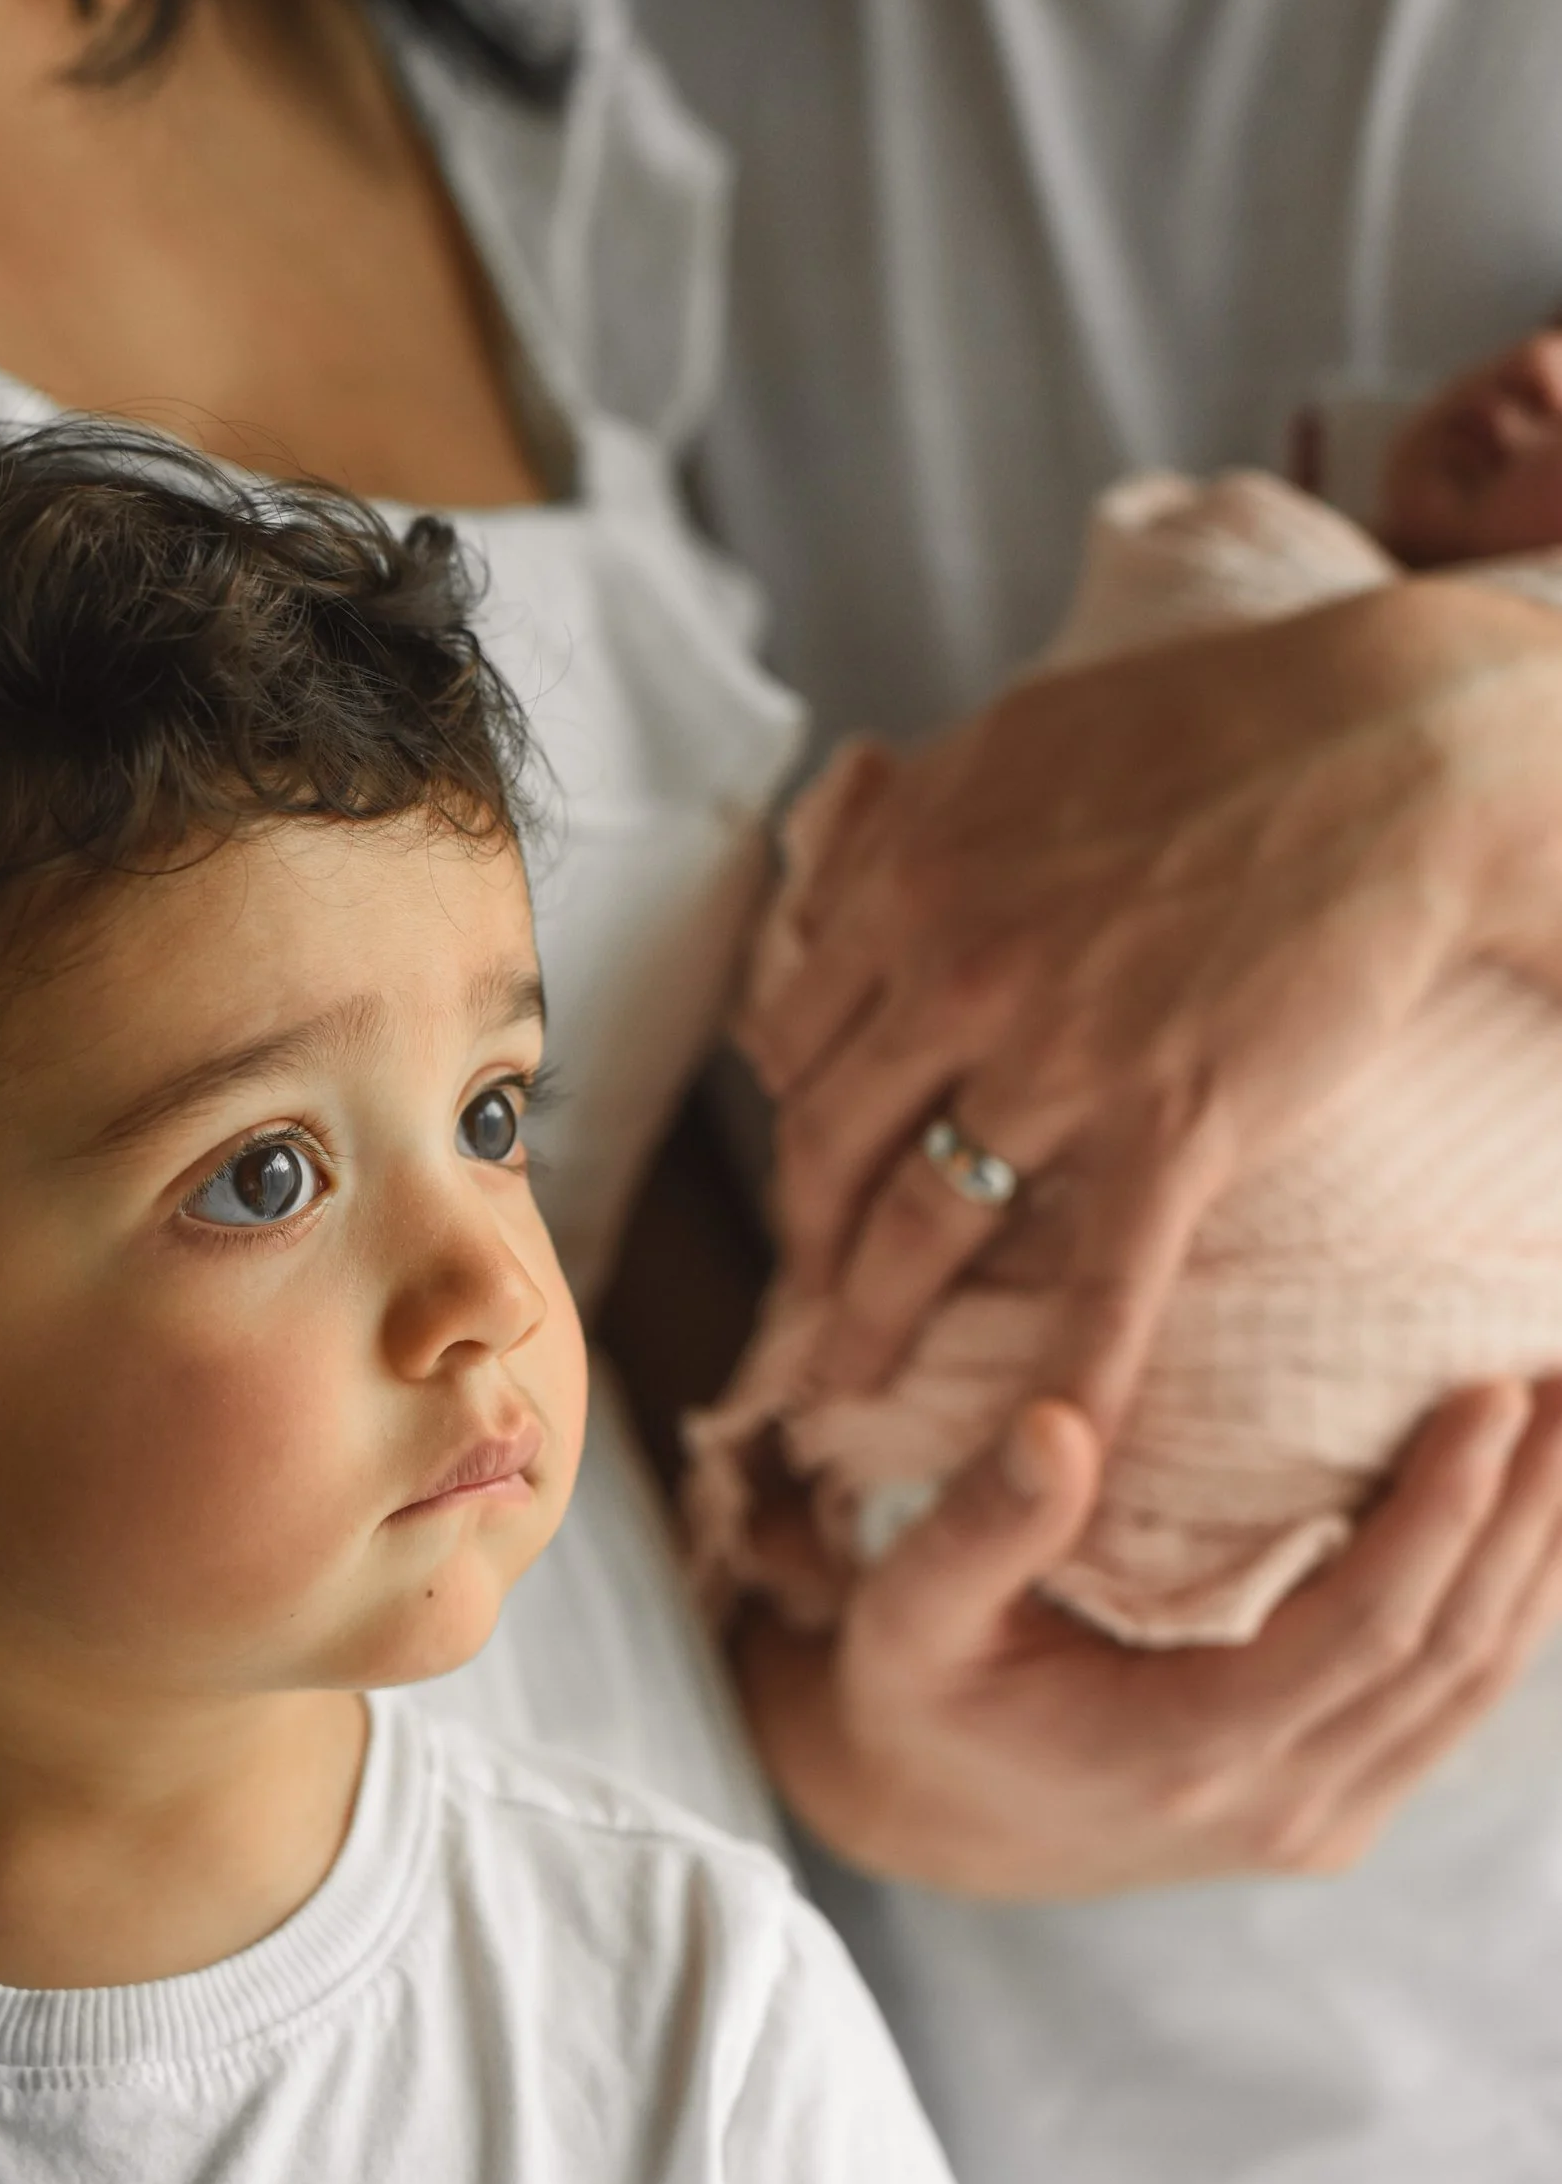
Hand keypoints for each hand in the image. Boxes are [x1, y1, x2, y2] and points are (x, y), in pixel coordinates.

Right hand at [733, 1381, 1561, 1900]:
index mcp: (1184, 1752)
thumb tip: (1057, 1422)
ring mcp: (1317, 1822)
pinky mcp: (1335, 1815)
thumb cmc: (919, 1699)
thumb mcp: (909, 1614)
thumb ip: (980, 1526)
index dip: (1444, 1514)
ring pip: (1476, 1688)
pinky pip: (1451, 1708)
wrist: (927, 1828)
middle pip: (1454, 1653)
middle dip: (1534, 1514)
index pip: (1365, 1628)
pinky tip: (1540, 1523)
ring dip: (1546, 1558)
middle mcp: (1276, 1804)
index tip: (1491, 1395)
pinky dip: (1510, 1609)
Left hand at [740, 577, 1561, 1430]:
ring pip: (919, 1220)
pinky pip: (1101, 1283)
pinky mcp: (1178, 1120)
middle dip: (805, 1230)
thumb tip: (830, 880)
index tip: (806, 1155)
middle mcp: (953, 969)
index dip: (791, 1109)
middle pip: (827, 1139)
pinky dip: (1066, 1385)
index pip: (794, 1035)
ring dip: (870, 1316)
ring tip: (846, 1384)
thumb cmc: (1212, 724)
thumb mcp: (1011, 742)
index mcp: (906, 876)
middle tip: (805, 1288)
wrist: (1391, 747)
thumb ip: (908, 819)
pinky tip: (1043, 1459)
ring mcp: (1060, 1054)